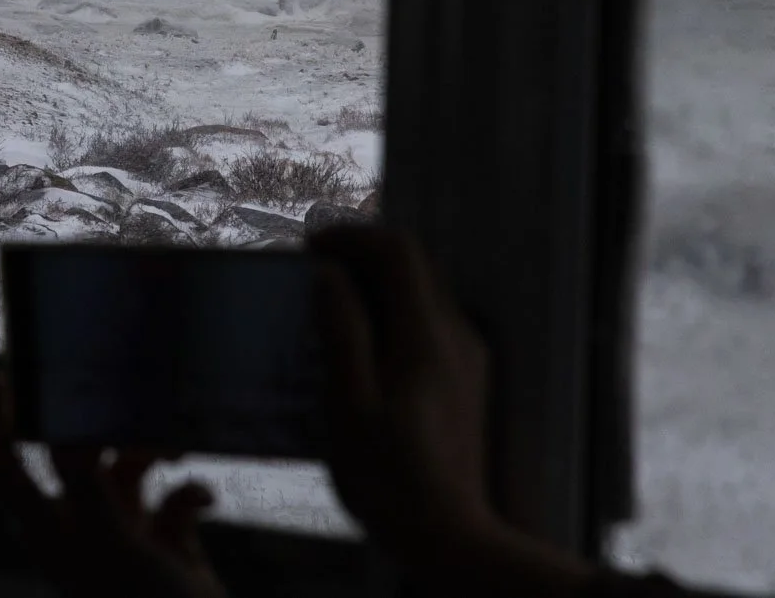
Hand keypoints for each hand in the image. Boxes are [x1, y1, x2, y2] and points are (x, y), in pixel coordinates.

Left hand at [0, 376, 225, 597]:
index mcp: (49, 531)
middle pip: (78, 456)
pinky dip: (188, 492)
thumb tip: (65, 432)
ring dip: (152, 452)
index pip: (9, 469)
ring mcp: (123, 534)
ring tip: (177, 445)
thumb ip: (85, 480)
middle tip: (122, 390)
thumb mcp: (111, 538)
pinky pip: (171, 496)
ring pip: (129, 468)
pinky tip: (203, 499)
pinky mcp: (164, 540)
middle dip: (105, 427)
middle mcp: (81, 528)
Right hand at [307, 226, 595, 593]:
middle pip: (412, 266)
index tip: (308, 248)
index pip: (397, 251)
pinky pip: (425, 325)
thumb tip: (328, 274)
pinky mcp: (465, 382)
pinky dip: (389, 315)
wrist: (449, 537)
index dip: (351, 236)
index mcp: (427, 335)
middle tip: (310, 272)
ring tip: (325, 308)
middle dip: (360, 256)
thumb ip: (342, 331)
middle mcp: (456, 336)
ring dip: (373, 286)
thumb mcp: (349, 404)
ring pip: (420, 294)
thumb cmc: (389, 477)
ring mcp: (466, 359)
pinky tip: (358, 349)